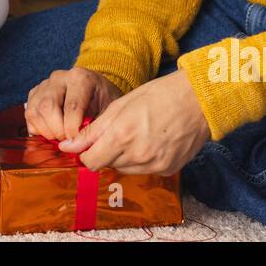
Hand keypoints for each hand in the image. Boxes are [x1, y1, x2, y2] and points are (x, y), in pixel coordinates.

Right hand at [25, 66, 121, 141]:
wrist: (96, 90)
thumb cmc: (103, 102)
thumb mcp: (108, 111)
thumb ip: (95, 127)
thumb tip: (79, 146)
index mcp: (80, 78)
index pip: (71, 106)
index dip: (72, 129)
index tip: (77, 142)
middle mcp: (59, 77)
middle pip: (47, 106)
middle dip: (56, 130)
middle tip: (67, 141)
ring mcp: (44, 85)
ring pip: (34, 111)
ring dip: (45, 131)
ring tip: (59, 137)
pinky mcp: (34, 94)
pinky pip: (29, 115)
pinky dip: (37, 128)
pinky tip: (51, 132)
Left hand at [58, 70, 211, 174]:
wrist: (198, 100)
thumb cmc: (159, 95)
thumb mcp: (120, 105)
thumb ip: (93, 130)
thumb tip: (68, 147)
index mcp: (122, 136)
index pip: (90, 161)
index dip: (86, 152)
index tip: (88, 143)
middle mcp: (137, 155)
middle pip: (107, 165)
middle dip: (105, 151)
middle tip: (117, 132)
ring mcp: (154, 165)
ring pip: (124, 169)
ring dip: (122, 156)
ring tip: (136, 134)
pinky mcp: (167, 170)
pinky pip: (143, 170)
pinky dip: (141, 159)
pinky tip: (151, 141)